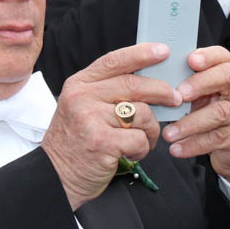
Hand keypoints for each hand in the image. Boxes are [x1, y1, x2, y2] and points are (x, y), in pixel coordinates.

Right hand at [41, 43, 181, 210]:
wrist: (55, 177)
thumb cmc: (75, 142)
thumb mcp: (82, 108)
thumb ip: (108, 92)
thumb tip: (150, 81)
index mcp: (79, 84)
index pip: (114, 60)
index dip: (142, 54)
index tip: (163, 51)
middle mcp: (82, 97)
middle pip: (134, 85)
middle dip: (162, 91)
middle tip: (175, 99)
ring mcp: (90, 119)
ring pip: (142, 113)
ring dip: (151, 129)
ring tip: (144, 139)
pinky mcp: (101, 142)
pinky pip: (139, 138)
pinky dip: (142, 148)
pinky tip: (131, 153)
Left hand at [161, 47, 229, 203]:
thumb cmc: (218, 115)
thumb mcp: (206, 97)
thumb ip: (191, 87)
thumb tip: (160, 84)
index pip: (223, 56)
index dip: (207, 56)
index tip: (190, 61)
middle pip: (227, 77)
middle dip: (200, 83)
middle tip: (178, 95)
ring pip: (220, 112)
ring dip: (190, 123)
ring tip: (169, 132)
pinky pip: (219, 138)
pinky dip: (195, 144)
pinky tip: (178, 148)